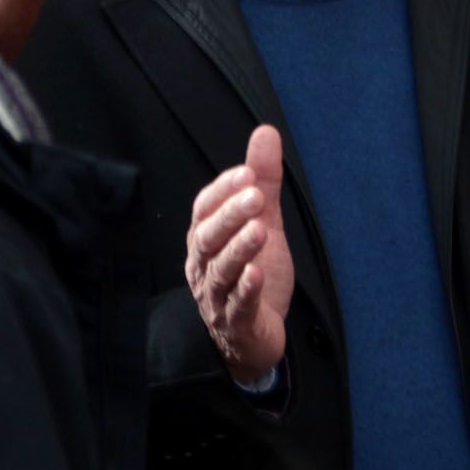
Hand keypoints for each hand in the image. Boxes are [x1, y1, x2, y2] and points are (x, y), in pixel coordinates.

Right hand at [186, 125, 294, 382]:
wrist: (255, 337)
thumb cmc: (253, 276)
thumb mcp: (263, 222)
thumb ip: (263, 181)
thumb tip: (266, 133)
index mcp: (205, 240)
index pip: (204, 209)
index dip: (223, 190)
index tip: (247, 172)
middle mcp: (204, 266)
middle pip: (209, 237)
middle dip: (230, 214)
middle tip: (255, 195)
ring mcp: (217, 296)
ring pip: (221, 270)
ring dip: (239, 248)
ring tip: (259, 230)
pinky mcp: (237, 322)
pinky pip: (237, 305)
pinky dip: (246, 289)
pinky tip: (257, 274)